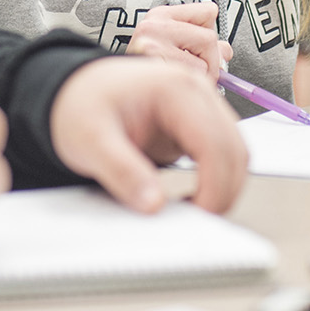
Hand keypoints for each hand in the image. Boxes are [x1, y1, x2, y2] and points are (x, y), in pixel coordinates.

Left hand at [50, 57, 246, 214]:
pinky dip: (217, 178)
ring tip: (194, 210)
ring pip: (235, 153)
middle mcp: (196, 92)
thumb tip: (154, 204)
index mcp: (175, 88)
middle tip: (197, 221)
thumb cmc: (81, 103)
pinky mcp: (198, 122)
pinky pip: (223, 153)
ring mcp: (201, 105)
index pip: (216, 143)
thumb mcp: (90, 139)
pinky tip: (193, 195)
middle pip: (235, 150)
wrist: (74, 88)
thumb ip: (122, 171)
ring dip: (224, 185)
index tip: (198, 216)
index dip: (215, 186)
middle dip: (224, 191)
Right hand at [128, 2, 233, 78]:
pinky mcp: (155, 67)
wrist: (117, 92)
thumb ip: (201, 46)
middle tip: (195, 72)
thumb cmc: (144, 73)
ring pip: (204, 62)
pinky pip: (193, 78)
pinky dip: (190, 86)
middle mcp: (153, 26)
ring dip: (200, 77)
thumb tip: (225, 50)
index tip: (201, 48)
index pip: (209, 12)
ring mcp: (152, 46)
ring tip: (181, 80)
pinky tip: (173, 86)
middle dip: (209, 61)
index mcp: (160, 16)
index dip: (209, 34)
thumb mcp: (174, 49)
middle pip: (209, 38)